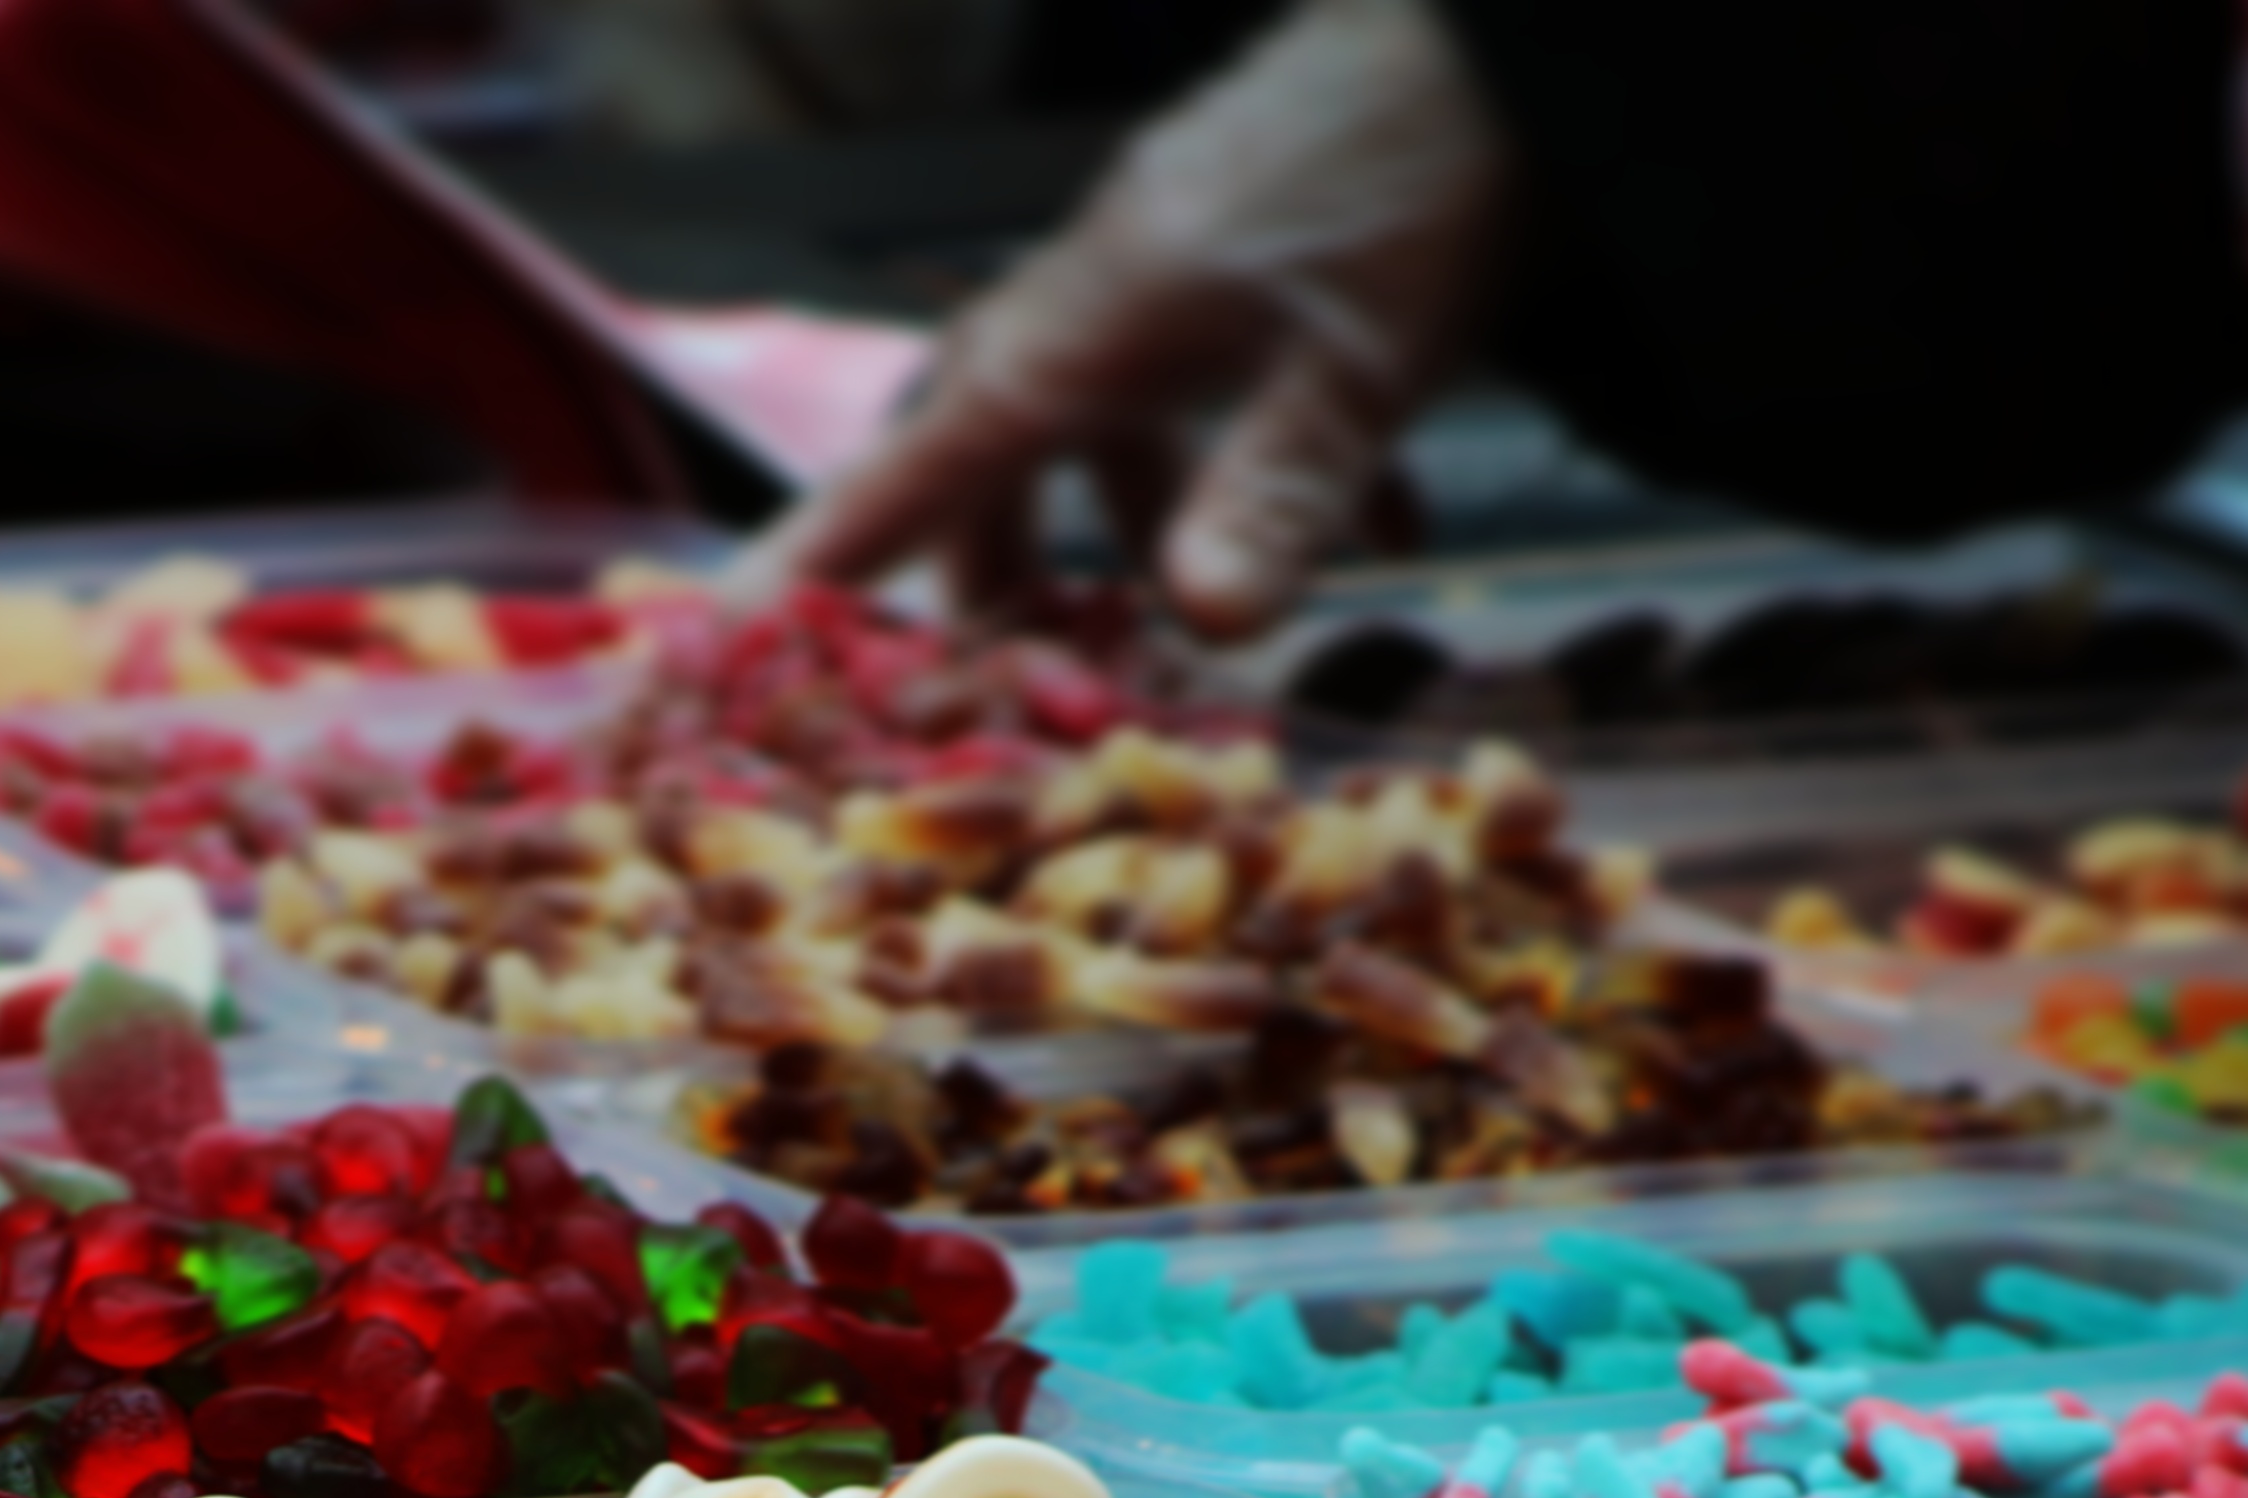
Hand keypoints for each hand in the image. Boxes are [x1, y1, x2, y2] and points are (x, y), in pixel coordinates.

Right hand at [760, 0, 1500, 638]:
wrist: (1519, 32)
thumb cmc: (1429, 173)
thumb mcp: (1362, 364)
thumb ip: (1277, 495)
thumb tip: (1201, 625)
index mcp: (1079, 336)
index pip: (907, 474)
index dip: (816, 567)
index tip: (727, 644)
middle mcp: (1093, 301)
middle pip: (985, 456)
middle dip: (985, 577)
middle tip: (1001, 683)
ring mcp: (1166, 265)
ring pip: (1096, 420)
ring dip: (1129, 530)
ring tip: (1186, 627)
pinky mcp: (1241, 246)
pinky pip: (1201, 375)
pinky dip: (1254, 462)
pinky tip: (1379, 528)